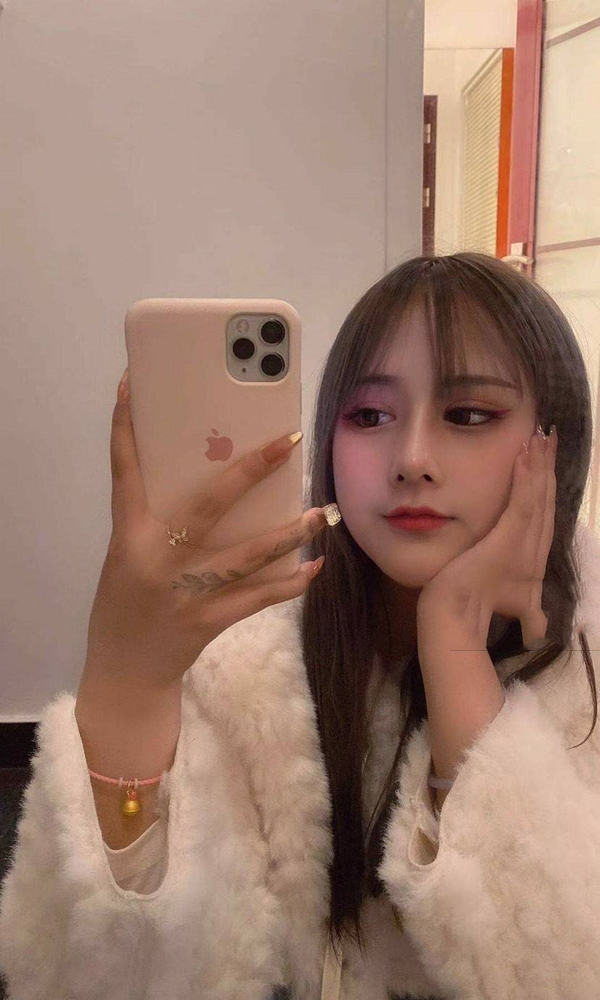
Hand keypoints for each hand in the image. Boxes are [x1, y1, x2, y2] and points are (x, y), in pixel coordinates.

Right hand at [83, 370, 327, 690]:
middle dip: (250, 470)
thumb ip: (159, 523)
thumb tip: (210, 480)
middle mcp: (157, 559)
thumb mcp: (127, 556)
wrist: (123, 671)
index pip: (125, 471)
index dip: (126, 428)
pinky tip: (315, 566)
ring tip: (321, 512)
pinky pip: (259, 597)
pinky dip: (290, 583)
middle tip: (289, 441)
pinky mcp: (209, 620)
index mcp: (129, 536)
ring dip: (289, 532)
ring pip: (247, 554)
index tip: (134, 387)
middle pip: (209, 505)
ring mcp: (186, 592)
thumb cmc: (124, 603)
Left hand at [418, 426, 556, 649]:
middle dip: (548, 467)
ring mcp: (524, 543)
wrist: (459, 614)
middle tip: (549, 437)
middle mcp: (534, 549)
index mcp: (533, 560)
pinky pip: (523, 501)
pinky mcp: (509, 538)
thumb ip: (528, 614)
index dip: (547, 486)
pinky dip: (527, 477)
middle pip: (546, 499)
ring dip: (540, 464)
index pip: (543, 515)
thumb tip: (538, 632)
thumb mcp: (509, 608)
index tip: (547, 460)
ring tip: (541, 436)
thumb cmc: (476, 609)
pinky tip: (526, 455)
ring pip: (538, 496)